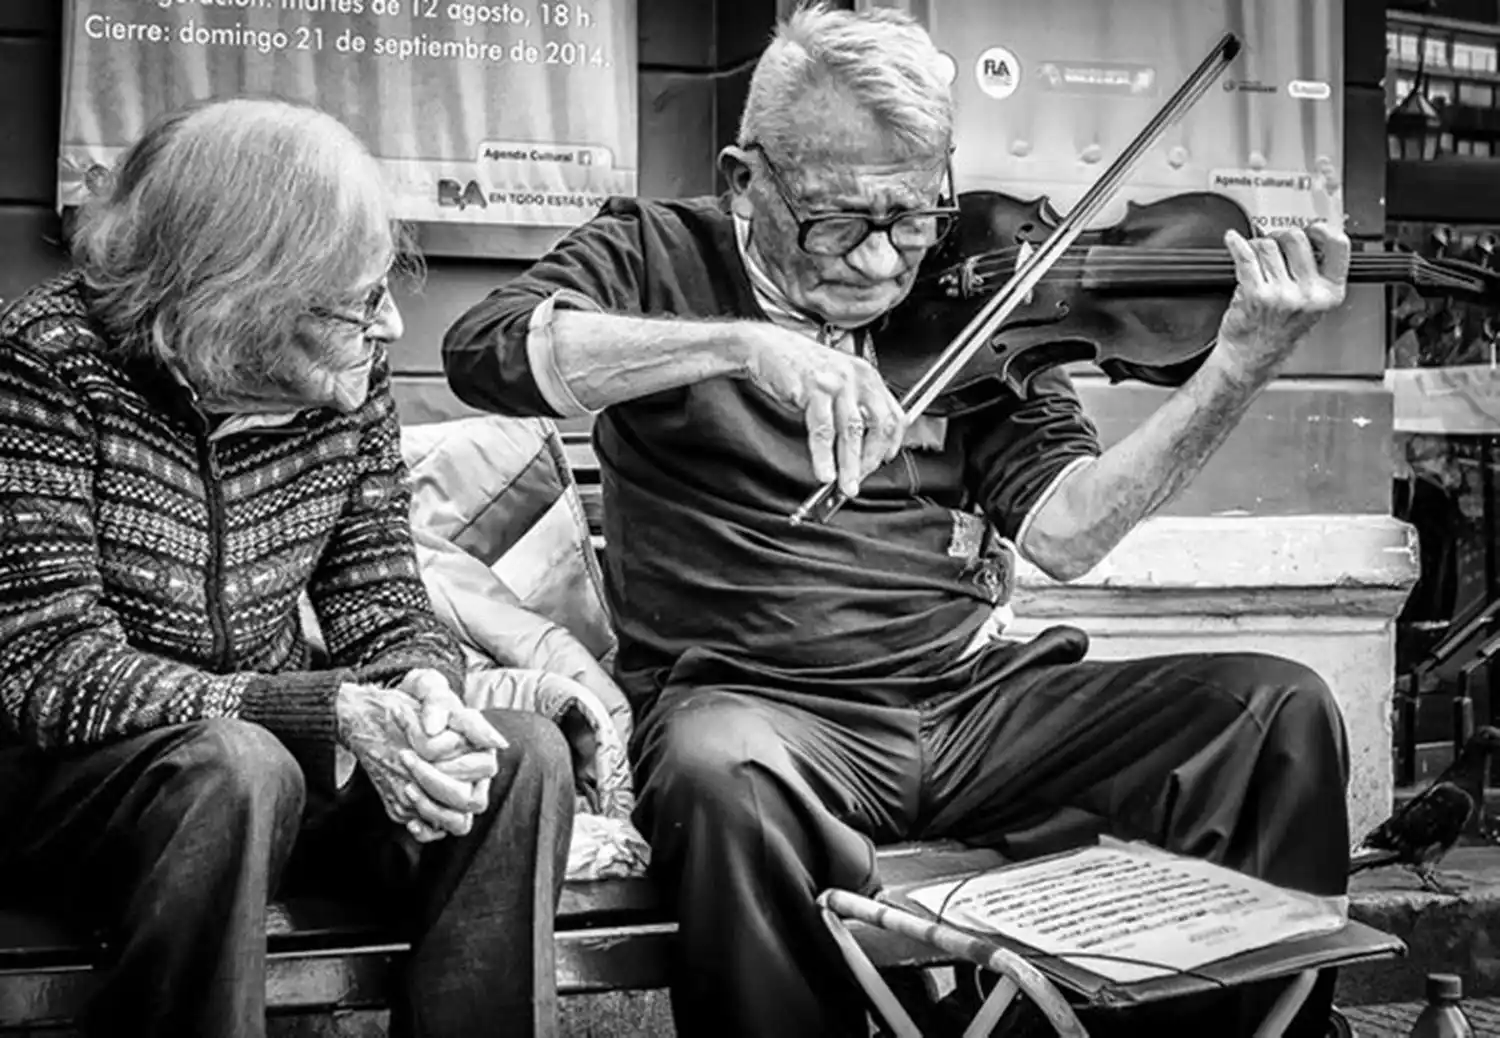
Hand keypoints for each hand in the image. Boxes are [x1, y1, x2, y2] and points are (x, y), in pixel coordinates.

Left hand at [397, 668, 506, 817]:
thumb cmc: (418, 699)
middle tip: (405, 759)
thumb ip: (436, 701)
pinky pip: (440, 833)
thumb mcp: (426, 687)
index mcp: (482, 748)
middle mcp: (474, 777)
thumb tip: (437, 728)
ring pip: (460, 822)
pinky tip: (409, 819)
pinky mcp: (436, 810)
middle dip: (435, 782)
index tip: (421, 746)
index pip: (485, 767)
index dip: (456, 763)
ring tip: (406, 788)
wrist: (391, 715)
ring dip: (433, 809)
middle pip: (473, 800)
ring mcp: (456, 797)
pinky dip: (425, 830)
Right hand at [743, 323, 906, 499]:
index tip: (883, 461)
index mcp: (867, 376)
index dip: (891, 443)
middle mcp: (857, 377)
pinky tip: (824, 470)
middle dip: (870, 460)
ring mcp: (837, 382)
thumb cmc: (799, 366)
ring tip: (845, 485)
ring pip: (851, 431)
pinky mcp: (814, 389)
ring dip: (849, 464)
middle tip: (860, 479)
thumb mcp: (836, 381)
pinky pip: (823, 430)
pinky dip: (823, 455)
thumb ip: (852, 406)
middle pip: (877, 425)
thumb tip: (861, 446)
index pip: (893, 414)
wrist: (766, 347)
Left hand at [1217, 223, 1350, 376]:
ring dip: (1257, 246)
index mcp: (1330, 293)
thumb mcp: (1312, 306)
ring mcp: (1281, 294)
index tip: (1311, 227)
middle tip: (1273, 244)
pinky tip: (1232, 240)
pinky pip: (1245, 257)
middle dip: (1280, 236)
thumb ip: (1317, 274)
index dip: (1322, 229)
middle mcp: (1308, 293)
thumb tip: (1309, 237)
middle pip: (1296, 238)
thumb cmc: (1277, 332)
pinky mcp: (1255, 294)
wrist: (1251, 358)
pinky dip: (1235, 244)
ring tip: (1255, 258)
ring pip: (1267, 246)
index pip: (1338, 245)